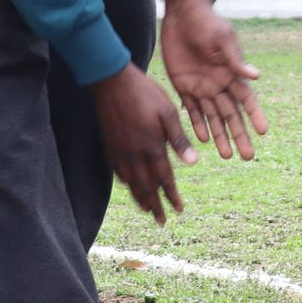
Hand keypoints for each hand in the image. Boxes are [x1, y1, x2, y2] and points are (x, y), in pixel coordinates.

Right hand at [91, 63, 195, 224]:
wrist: (111, 82)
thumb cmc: (145, 93)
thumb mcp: (168, 113)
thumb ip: (179, 140)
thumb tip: (192, 164)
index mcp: (152, 147)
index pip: (164, 179)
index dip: (171, 196)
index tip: (179, 210)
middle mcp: (134, 154)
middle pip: (146, 187)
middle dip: (155, 205)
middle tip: (162, 221)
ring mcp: (119, 151)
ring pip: (130, 182)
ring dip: (139, 198)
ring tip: (147, 209)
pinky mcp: (109, 144)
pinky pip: (118, 171)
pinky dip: (126, 183)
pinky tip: (130, 185)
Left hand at [159, 0, 266, 158]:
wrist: (182, 15)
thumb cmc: (207, 23)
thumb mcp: (223, 39)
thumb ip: (236, 60)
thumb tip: (256, 76)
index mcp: (233, 72)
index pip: (247, 99)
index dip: (255, 115)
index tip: (264, 132)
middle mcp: (220, 83)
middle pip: (232, 114)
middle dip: (240, 135)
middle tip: (248, 156)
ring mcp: (202, 86)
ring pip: (213, 117)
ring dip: (220, 136)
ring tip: (227, 156)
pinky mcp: (184, 85)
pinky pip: (191, 110)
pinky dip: (197, 124)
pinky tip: (202, 140)